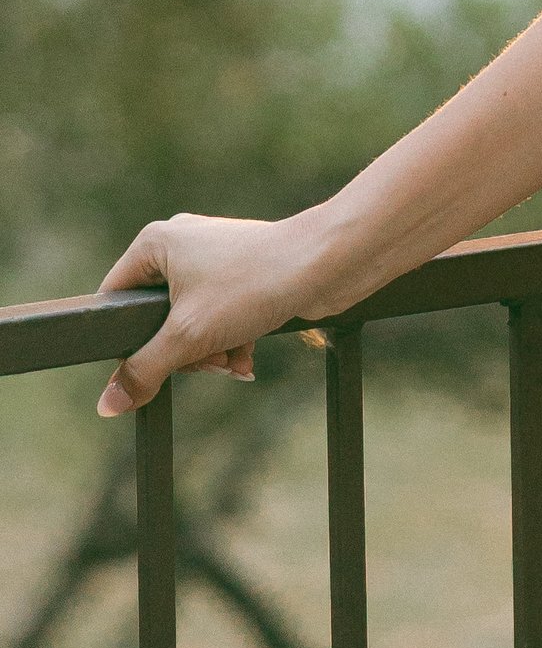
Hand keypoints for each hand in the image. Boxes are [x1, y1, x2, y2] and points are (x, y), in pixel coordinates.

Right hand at [95, 212, 327, 417]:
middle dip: (182, 351)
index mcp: (155, 243)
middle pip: (155, 319)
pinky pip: (219, 316)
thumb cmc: (254, 284)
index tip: (150, 365)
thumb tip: (108, 404)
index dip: (128, 341)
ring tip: (232, 360)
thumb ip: (143, 370)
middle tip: (206, 359)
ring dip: (209, 352)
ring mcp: (213, 257)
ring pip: (190, 323)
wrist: (328, 264)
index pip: (115, 301)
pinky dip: (230, 340)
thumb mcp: (188, 336)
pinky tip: (246, 359)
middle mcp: (181, 243)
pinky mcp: (242, 273)